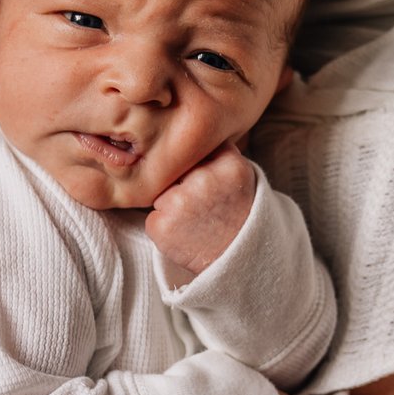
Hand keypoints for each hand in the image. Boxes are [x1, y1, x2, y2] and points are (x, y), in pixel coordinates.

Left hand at [146, 144, 255, 275]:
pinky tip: (185, 236)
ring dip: (170, 206)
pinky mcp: (161, 225)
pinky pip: (152, 216)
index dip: (197, 165)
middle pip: (175, 170)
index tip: (207, 180)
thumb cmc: (237, 218)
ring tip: (195, 223)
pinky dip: (163, 227)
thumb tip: (184, 130)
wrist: (240, 264)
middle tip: (203, 208)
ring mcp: (180, 202)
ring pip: (160, 193)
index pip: (196, 150)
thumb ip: (218, 155)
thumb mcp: (241, 178)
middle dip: (182, 185)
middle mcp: (203, 179)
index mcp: (228, 165)